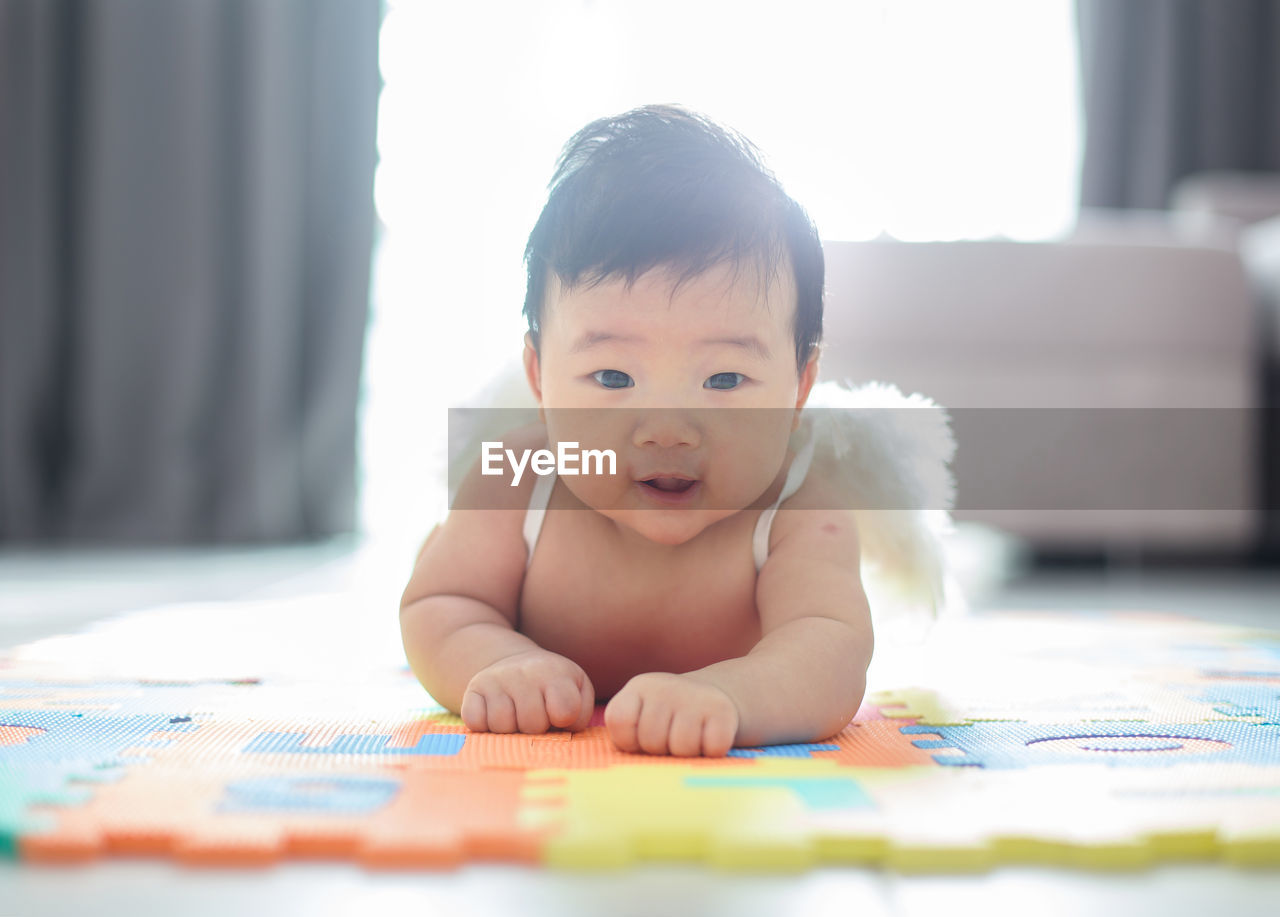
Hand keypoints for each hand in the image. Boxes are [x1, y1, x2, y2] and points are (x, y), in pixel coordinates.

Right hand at [460, 649, 594, 733]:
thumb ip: (579, 715)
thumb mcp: (577, 693)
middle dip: (536, 728)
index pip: (565, 710)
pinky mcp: (472, 689)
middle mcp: (524, 671)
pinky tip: (495, 715)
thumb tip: (562, 732)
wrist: (516, 664)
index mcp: (556, 672)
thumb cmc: (552, 688)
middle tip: (536, 716)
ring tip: (517, 716)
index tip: (559, 714)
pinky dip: (484, 727)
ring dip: (511, 730)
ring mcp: (496, 678)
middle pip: (532, 724)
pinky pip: (475, 722)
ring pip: (502, 725)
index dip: (563, 720)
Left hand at [604, 672, 739, 756]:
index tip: (642, 739)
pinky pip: (711, 748)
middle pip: (651, 740)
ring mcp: (695, 695)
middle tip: (671, 740)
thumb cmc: (668, 722)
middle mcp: (665, 686)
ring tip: (689, 739)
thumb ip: (629, 741)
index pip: (620, 721)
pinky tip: (708, 738)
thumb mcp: (641, 721)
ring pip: (682, 747)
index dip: (629, 741)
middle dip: (660, 750)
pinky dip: (712, 752)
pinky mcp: (722, 710)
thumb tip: (636, 778)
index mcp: (638, 688)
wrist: (710, 699)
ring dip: (687, 754)